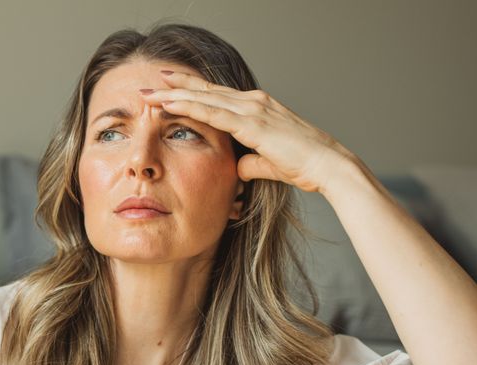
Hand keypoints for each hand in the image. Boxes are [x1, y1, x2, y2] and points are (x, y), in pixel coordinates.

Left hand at [141, 70, 354, 193]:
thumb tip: (238, 168)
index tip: (166, 88)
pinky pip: (213, 113)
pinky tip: (169, 105)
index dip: (190, 91)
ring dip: (174, 95)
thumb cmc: (304, 166)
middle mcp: (253, 102)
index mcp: (257, 108)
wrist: (328, 166)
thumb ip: (250, 163)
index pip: (216, 96)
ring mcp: (253, 109)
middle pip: (206, 91)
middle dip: (175, 87)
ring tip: (148, 92)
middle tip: (148, 84)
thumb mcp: (268, 164)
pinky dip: (189, 107)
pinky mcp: (252, 123)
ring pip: (204, 98)